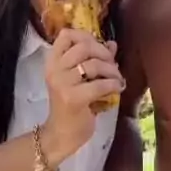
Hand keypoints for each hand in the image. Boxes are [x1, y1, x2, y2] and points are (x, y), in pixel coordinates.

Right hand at [42, 28, 124, 163]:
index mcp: (52, 62)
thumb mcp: (80, 80)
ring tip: (117, 78)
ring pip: (93, 64)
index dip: (86, 36)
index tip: (99, 46)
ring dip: (112, 70)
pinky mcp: (73, 99)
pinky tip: (117, 88)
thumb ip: (94, 60)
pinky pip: (100, 84)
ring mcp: (62, 84)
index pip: (66, 35)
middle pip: (83, 46)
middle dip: (104, 53)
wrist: (62, 135)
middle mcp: (54, 70)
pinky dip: (113, 84)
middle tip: (113, 65)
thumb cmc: (71, 106)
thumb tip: (112, 44)